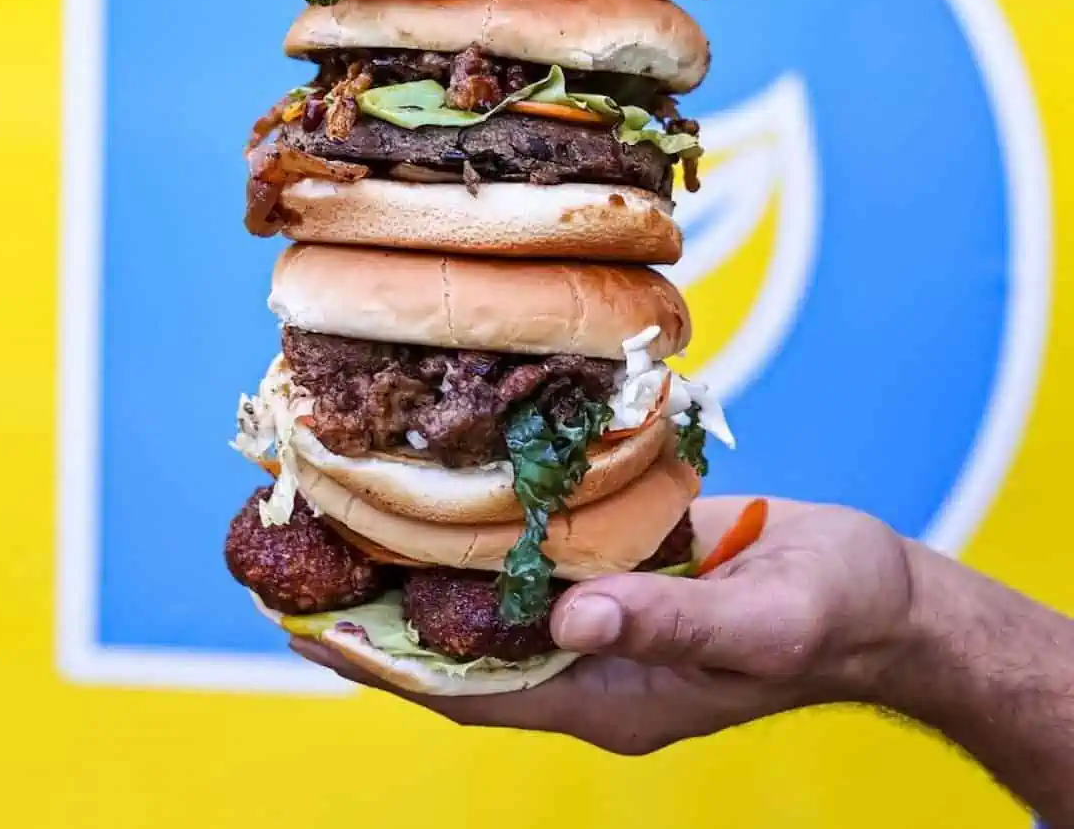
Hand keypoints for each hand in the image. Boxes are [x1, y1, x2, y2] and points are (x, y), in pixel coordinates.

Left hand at [291, 496, 914, 754]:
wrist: (881, 597)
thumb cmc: (830, 616)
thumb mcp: (758, 625)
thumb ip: (666, 624)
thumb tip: (568, 616)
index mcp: (610, 698)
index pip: (470, 694)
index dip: (387, 665)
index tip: (308, 631)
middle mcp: (591, 662)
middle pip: (463, 650)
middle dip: (384, 615)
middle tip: (304, 562)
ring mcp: (606, 619)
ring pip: (492, 603)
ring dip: (424, 568)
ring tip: (351, 517)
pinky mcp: (624, 573)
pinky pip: (538, 561)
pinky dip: (487, 534)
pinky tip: (451, 488)